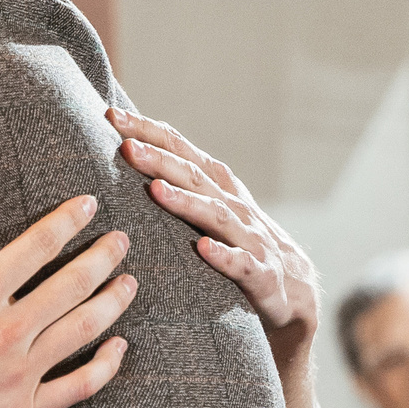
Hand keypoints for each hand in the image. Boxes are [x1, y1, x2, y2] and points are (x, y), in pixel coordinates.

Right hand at [0, 169, 135, 407]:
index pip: (38, 245)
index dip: (69, 221)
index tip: (90, 205)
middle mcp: (7, 331)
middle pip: (73, 283)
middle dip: (103, 256)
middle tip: (123, 240)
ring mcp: (20, 374)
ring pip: (83, 329)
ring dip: (112, 302)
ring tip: (130, 282)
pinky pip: (79, 386)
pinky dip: (105, 365)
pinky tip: (118, 347)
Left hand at [107, 107, 315, 349]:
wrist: (295, 292)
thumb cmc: (241, 246)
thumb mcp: (214, 210)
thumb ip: (182, 186)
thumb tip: (130, 157)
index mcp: (219, 187)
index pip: (181, 150)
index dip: (149, 132)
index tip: (112, 116)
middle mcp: (234, 206)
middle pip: (194, 176)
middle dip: (160, 159)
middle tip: (126, 146)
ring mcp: (250, 239)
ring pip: (216, 215)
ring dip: (186, 201)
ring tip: (155, 190)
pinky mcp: (261, 274)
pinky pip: (241, 264)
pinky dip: (223, 255)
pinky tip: (202, 249)